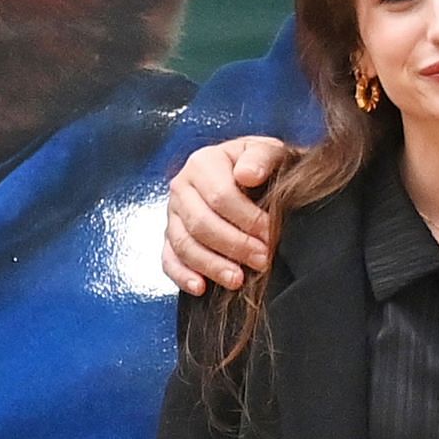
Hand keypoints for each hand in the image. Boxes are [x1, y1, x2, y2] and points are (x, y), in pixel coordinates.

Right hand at [161, 135, 285, 294]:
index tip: (270, 234)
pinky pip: (168, 259)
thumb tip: (247, 175)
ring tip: (238, 279)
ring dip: (211, 265)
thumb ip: (261, 157)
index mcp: (203, 162)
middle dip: (234, 246)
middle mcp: (181, 186)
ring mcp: (172, 214)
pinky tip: (201, 287)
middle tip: (262, 260)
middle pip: (201, 223)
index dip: (247, 219)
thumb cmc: (261, 165)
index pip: (220, 196)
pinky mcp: (170, 237)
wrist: (252, 174)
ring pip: (184, 244)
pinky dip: (182, 276)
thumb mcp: (268, 151)